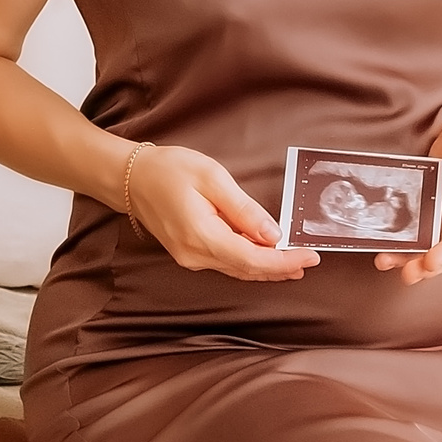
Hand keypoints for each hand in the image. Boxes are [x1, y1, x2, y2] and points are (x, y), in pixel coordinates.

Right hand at [126, 144, 317, 281]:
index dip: (284, 261)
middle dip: (281, 267)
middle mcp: (195, 255)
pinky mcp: (189, 253)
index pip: (253, 259)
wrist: (131, 178)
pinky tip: (265, 257)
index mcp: (202, 236)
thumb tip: (272, 235)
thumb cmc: (169, 171)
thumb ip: (244, 210)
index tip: (310, 256)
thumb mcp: (212, 178)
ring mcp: (190, 257)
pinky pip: (226, 264)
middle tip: (310, 260)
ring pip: (238, 270)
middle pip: (248, 269)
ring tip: (295, 264)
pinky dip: (250, 263)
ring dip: (267, 268)